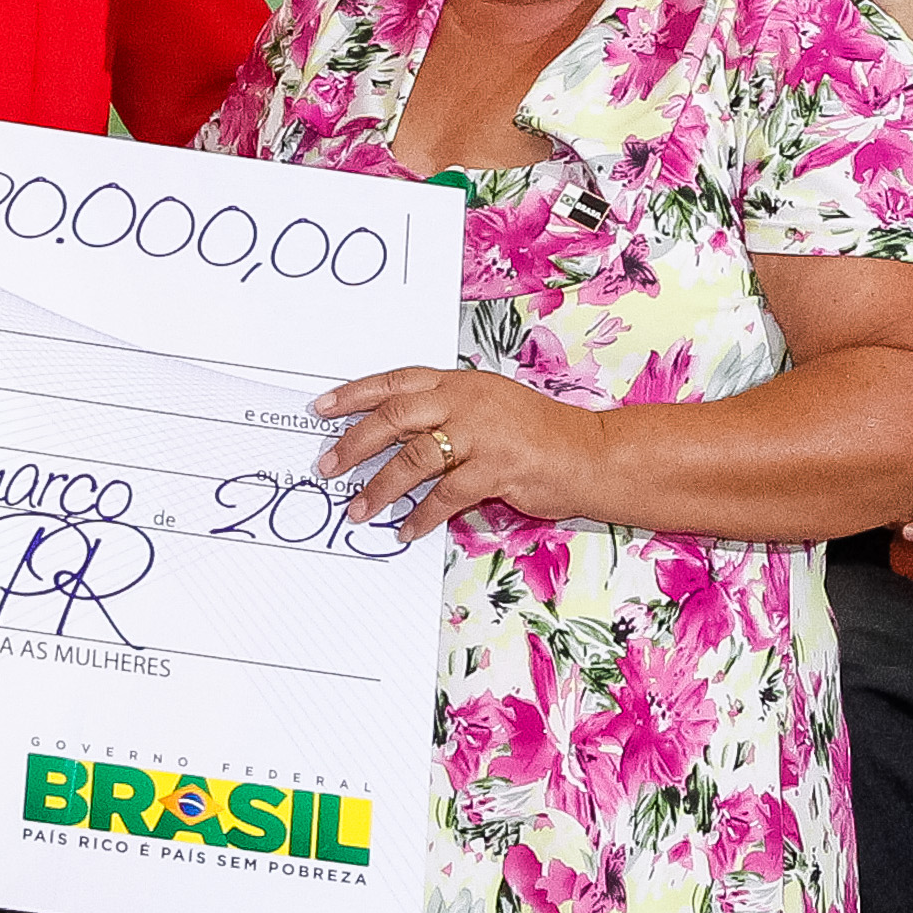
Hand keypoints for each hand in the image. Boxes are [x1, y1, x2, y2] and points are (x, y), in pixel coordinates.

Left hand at [313, 365, 598, 538]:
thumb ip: (447, 413)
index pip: (396, 382)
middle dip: (354, 443)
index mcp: (460, 384)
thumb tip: (399, 435)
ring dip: (380, 488)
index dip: (355, 393)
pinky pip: (445, 496)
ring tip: (359, 509)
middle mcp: (465, 402)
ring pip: (413, 459)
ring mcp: (480, 435)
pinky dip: (421, 516)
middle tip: (329, 465)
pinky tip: (406, 530)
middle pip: (393, 417)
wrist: (589, 453)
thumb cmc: (539, 433)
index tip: (323, 406)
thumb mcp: (489, 406)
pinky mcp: (495, 469)